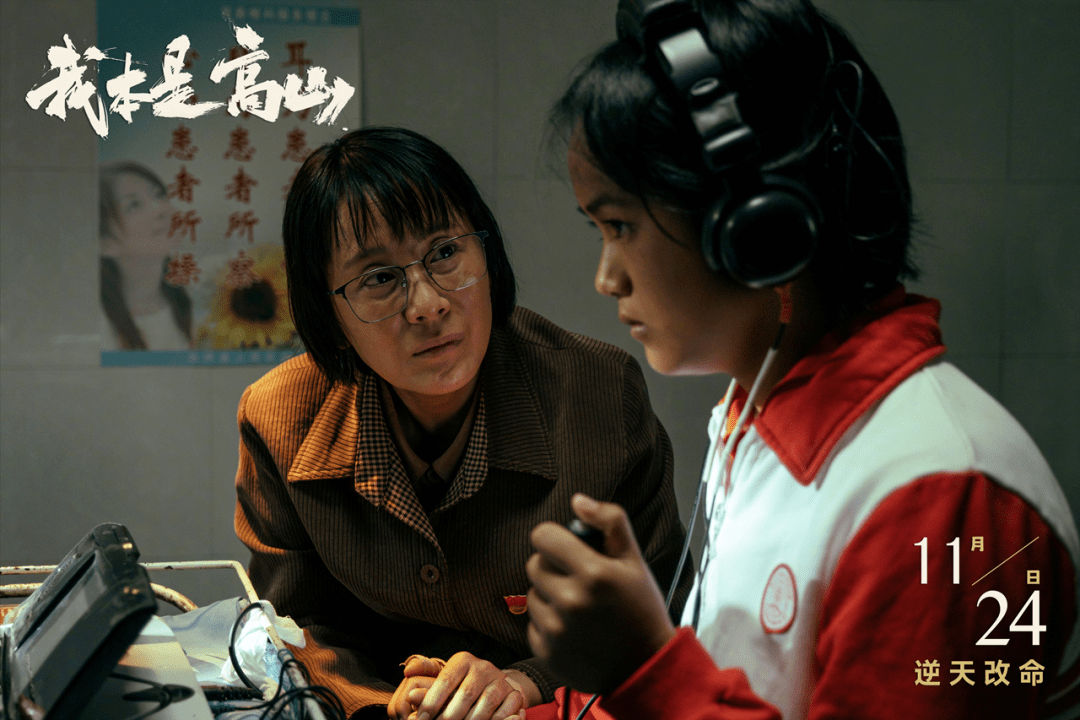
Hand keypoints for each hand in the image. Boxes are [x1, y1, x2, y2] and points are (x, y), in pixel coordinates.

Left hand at [392, 651, 532, 719]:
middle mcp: (483, 667)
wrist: (495, 688)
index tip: (421, 719)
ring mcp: (500, 680)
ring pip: (486, 703)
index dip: (431, 701)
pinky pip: (506, 710)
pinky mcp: (515, 694)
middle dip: (450, 716)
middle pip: (466, 694)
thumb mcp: (445, 685)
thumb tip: (409, 687)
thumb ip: (428, 689)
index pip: (445, 680)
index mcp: (463, 661)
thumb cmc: (462, 688)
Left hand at [526, 493, 675, 694]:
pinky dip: (548, 624)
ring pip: (532, 594)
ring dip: (550, 596)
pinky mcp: (547, 652)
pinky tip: (574, 629)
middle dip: (553, 566)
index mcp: (593, 573)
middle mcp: (571, 601)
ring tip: (579, 607)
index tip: (567, 546)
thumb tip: (577, 500)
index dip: (554, 537)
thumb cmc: (642, 611)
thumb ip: (610, 522)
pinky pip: (533, 624)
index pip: (543, 536)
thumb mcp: (635, 561)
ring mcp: (556, 630)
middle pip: (534, 564)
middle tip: (579, 579)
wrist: (647, 669)